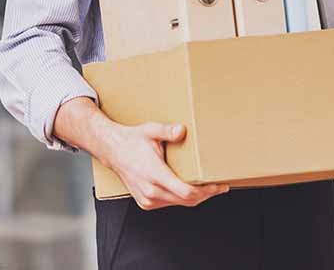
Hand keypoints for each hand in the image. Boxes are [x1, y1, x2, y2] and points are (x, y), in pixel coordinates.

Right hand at [102, 122, 228, 209]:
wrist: (112, 150)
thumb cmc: (132, 140)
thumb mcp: (151, 130)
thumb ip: (167, 131)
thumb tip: (182, 130)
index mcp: (154, 174)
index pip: (185, 192)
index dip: (206, 191)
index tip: (219, 185)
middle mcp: (150, 190)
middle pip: (186, 200)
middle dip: (206, 194)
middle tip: (221, 185)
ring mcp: (147, 198)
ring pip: (179, 203)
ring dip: (196, 197)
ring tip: (210, 187)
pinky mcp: (146, 201)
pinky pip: (170, 203)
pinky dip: (183, 198)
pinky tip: (192, 189)